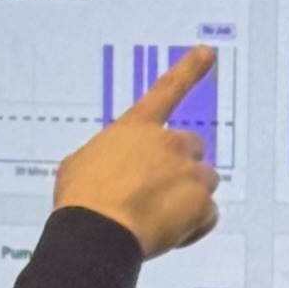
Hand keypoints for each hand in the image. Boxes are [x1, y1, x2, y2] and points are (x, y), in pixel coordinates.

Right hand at [54, 45, 219, 254]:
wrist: (97, 231)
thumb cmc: (82, 199)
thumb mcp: (80, 164)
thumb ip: (105, 158)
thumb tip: (107, 169)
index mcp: (136, 128)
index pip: (167, 90)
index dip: (190, 70)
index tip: (207, 52)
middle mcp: (167, 143)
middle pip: (193, 147)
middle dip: (182, 166)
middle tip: (160, 192)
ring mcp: (188, 171)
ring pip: (205, 181)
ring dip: (191, 196)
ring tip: (161, 217)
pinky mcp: (200, 203)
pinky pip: (208, 215)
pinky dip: (194, 226)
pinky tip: (169, 234)